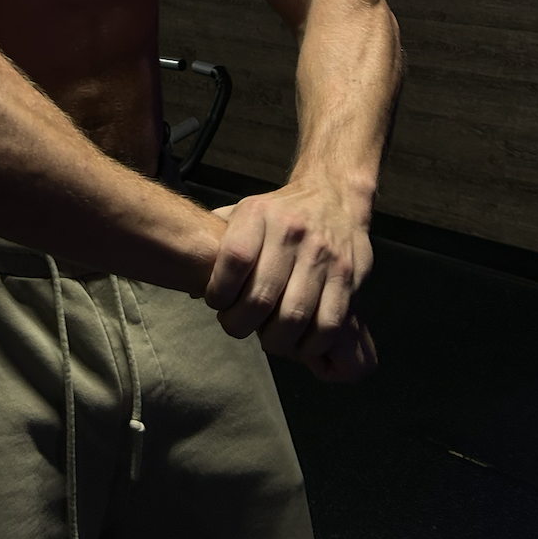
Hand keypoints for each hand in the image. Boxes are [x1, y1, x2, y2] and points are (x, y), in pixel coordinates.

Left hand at [203, 182, 375, 382]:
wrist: (333, 195)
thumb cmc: (279, 213)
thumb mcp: (244, 211)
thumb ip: (217, 241)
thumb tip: (190, 282)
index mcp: (258, 214)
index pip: (233, 259)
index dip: (219, 292)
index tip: (216, 303)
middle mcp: (291, 231)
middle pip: (260, 297)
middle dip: (241, 325)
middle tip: (237, 327)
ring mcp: (322, 253)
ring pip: (294, 317)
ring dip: (276, 340)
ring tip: (268, 337)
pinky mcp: (347, 275)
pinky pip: (328, 323)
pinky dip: (310, 343)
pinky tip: (300, 339)